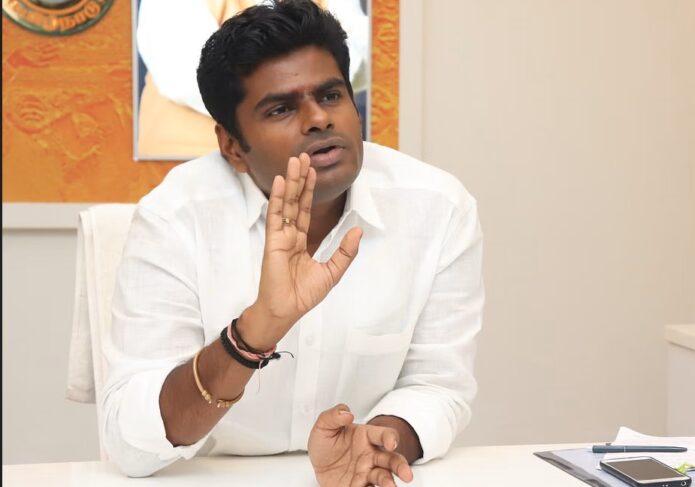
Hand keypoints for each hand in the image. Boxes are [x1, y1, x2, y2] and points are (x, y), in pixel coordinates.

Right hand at [244, 154, 361, 348]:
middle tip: (302, 156)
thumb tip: (358, 230)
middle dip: (299, 179)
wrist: (287, 310)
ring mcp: (280, 237)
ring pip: (286, 203)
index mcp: (301, 242)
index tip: (312, 171)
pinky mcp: (273, 242)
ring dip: (290, 182)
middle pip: (295, 201)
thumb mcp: (332, 272)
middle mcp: (289, 236)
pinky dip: (278, 198)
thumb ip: (345, 252)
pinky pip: (276, 216)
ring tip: (293, 161)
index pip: (305, 210)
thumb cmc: (304, 295)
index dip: (309, 191)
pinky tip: (280, 181)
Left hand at [309, 404, 413, 486]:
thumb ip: (333, 416)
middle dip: (400, 466)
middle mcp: (371, 455)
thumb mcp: (323, 426)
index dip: (390, 438)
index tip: (391, 444)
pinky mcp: (360, 486)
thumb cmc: (326, 443)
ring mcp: (367, 472)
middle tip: (407, 475)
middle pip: (391, 459)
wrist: (317, 465)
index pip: (384, 434)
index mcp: (366, 436)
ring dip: (388, 481)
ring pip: (383, 476)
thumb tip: (347, 414)